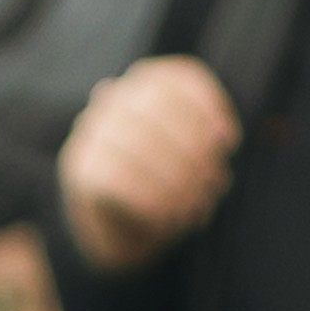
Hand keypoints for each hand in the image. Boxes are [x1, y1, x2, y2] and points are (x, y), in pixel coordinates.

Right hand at [57, 50, 241, 267]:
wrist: (111, 231)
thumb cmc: (160, 189)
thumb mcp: (189, 159)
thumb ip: (203, 140)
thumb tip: (220, 139)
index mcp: (143, 85)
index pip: (178, 79)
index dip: (209, 107)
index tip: (229, 141)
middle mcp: (112, 100)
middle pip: (159, 107)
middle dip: (195, 148)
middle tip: (216, 183)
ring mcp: (92, 132)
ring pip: (139, 143)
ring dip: (177, 180)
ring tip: (197, 206)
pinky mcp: (80, 168)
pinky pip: (119, 178)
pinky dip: (151, 200)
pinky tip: (169, 219)